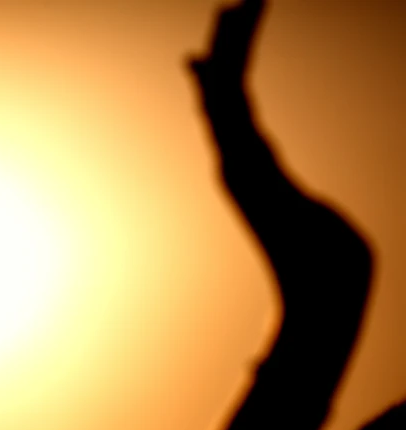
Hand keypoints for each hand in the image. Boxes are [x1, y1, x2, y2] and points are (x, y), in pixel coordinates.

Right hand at [188, 1, 370, 338]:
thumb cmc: (331, 272)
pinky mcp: (248, 168)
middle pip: (227, 97)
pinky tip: (211, 56)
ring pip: (227, 96)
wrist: (324, 295)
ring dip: (231, 48)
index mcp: (258, 175)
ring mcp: (240, 167)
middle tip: (230, 4)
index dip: (221, 82)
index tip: (203, 54)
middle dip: (228, 50)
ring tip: (233, 5)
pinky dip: (222, 80)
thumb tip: (308, 224)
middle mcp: (241, 168)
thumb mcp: (318, 224)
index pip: (235, 118)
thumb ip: (303, 211)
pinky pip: (231, 114)